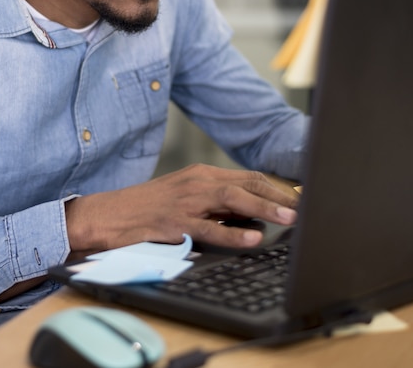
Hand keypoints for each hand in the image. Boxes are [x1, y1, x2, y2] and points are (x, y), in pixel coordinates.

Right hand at [65, 164, 297, 255]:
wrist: (108, 214)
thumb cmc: (147, 207)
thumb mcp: (185, 196)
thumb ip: (216, 202)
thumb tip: (250, 214)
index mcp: (202, 174)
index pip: (248, 177)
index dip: (275, 188)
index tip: (298, 198)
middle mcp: (198, 182)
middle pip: (247, 184)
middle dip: (279, 196)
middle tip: (304, 208)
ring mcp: (186, 200)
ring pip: (234, 199)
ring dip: (265, 208)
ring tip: (290, 218)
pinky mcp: (174, 221)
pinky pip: (209, 227)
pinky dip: (233, 232)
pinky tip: (253, 237)